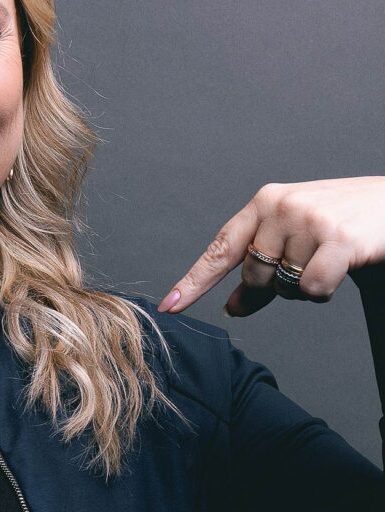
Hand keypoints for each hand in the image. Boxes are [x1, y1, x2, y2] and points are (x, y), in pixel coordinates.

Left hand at [157, 176, 384, 316]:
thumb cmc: (341, 225)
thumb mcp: (295, 240)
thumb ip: (261, 272)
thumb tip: (232, 308)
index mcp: (264, 202)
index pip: (220, 248)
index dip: (194, 281)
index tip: (168, 307)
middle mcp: (280, 206)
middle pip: (253, 276)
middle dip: (274, 287)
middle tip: (306, 266)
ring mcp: (308, 220)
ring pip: (284, 286)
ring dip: (305, 288)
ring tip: (328, 260)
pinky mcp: (338, 238)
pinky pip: (311, 290)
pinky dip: (324, 292)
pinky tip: (342, 267)